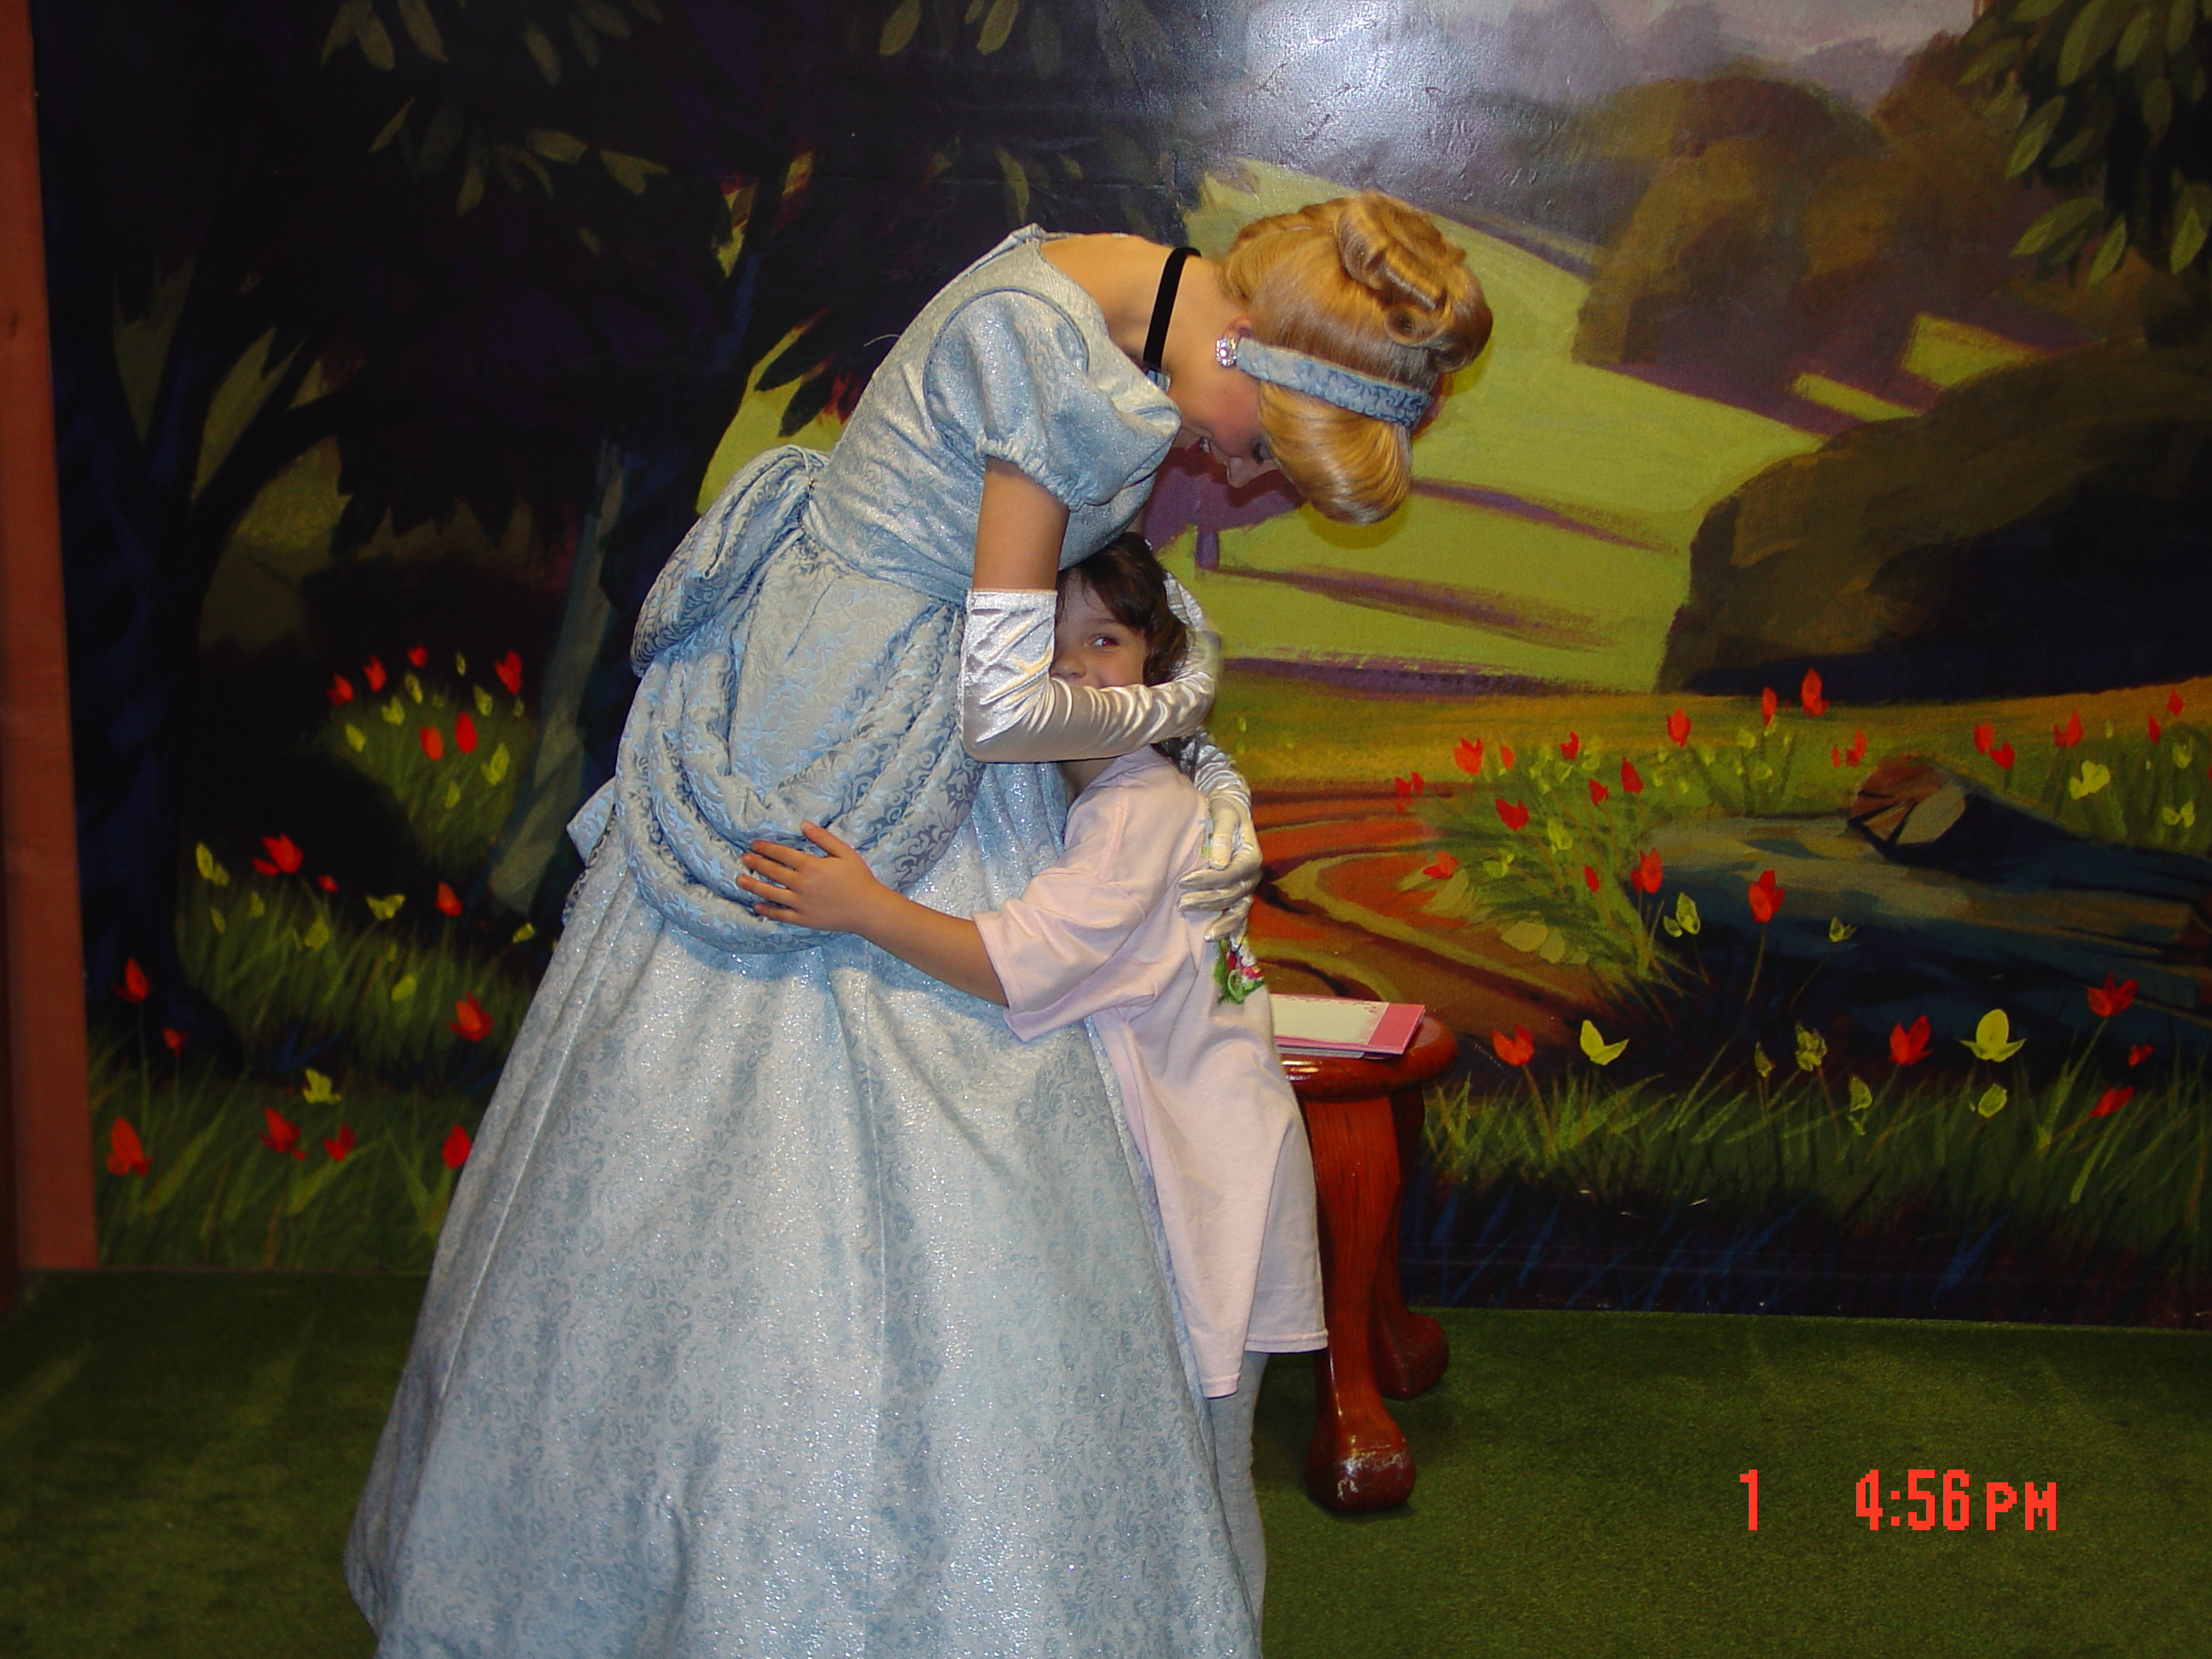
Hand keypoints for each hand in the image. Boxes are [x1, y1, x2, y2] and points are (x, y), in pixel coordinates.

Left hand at [737, 822, 888, 932]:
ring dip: (753, 885)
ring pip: (770, 893)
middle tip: (744, 858)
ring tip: (740, 880)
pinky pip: (780, 914)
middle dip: (756, 863)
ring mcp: (800, 903)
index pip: (781, 854)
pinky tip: (757, 906)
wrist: (868, 909)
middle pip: (772, 871)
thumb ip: (823, 838)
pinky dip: (767, 910)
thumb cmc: (859, 878)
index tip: (754, 845)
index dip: (766, 848)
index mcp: (810, 866)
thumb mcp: (845, 852)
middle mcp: (801, 884)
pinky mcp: (803, 919)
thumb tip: (803, 824)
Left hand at [1176, 794, 1261, 941]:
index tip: (1184, 881)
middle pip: (1231, 895)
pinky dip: (1235, 930)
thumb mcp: (1223, 814)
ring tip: (1203, 934)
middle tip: (1181, 903)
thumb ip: (1222, 835)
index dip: (1208, 880)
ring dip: (1220, 922)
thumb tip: (1219, 862)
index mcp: (1251, 857)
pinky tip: (1228, 944)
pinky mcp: (1240, 894)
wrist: (1227, 811)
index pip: (1230, 874)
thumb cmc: (1223, 811)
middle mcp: (1252, 876)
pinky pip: (1240, 916)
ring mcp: (1247, 887)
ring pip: (1237, 910)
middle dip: (1206, 901)